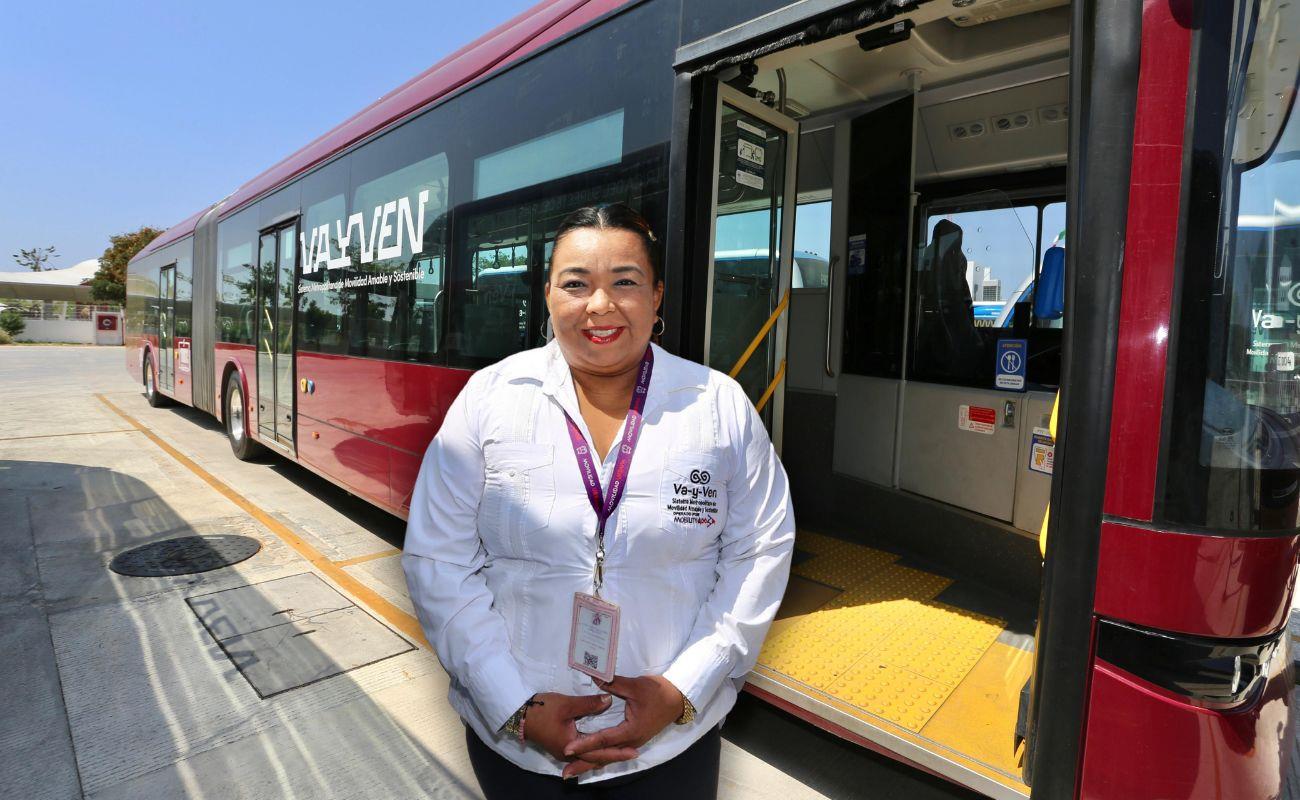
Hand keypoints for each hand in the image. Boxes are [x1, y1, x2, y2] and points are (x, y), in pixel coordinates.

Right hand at [521, 692, 630, 776]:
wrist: (520, 714)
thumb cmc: (542, 709)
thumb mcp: (567, 704)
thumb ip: (589, 704)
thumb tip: (609, 700)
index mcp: (572, 746)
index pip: (599, 752)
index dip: (617, 751)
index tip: (634, 751)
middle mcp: (569, 753)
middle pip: (596, 758)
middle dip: (615, 756)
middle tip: (634, 753)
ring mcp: (564, 751)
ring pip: (589, 757)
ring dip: (605, 755)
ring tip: (622, 752)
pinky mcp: (561, 746)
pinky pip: (583, 753)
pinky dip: (595, 752)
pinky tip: (602, 749)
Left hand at [560, 675, 684, 778]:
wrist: (677, 698)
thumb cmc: (658, 692)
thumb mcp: (635, 686)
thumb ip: (614, 684)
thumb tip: (595, 678)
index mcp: (631, 730)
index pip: (603, 739)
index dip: (585, 744)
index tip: (568, 748)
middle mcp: (631, 741)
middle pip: (604, 756)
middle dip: (584, 763)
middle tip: (566, 773)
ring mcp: (634, 743)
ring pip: (609, 756)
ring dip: (591, 763)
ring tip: (573, 771)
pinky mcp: (634, 740)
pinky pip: (615, 753)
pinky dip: (602, 758)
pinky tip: (591, 761)